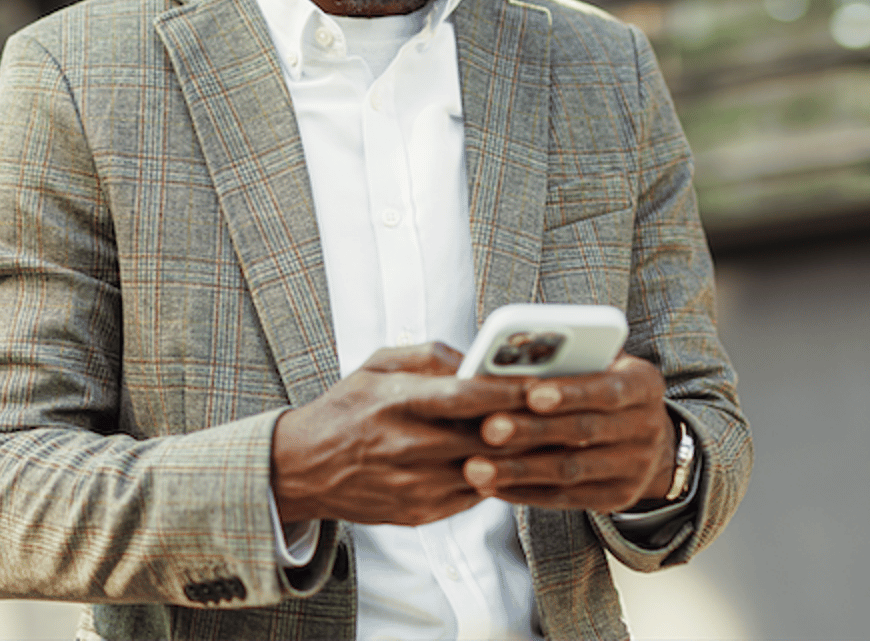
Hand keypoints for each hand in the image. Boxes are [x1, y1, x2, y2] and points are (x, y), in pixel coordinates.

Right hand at [270, 343, 529, 525]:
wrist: (303, 469)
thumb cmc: (347, 409)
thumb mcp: (377, 365)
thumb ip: (428, 355)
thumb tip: (475, 356)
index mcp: (398, 404)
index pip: (467, 397)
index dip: (511, 392)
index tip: (546, 383)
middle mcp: (407, 447)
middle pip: (486, 440)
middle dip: (529, 426)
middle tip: (567, 412)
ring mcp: (415, 486)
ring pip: (487, 473)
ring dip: (522, 458)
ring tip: (554, 438)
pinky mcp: (420, 514)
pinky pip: (474, 496)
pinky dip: (498, 478)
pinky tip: (517, 463)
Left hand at [461, 352, 674, 513]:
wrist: (647, 438)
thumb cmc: (602, 385)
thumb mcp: (602, 363)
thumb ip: (569, 359)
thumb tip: (510, 356)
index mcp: (645, 385)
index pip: (608, 390)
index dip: (570, 393)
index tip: (530, 394)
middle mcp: (647, 428)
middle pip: (583, 431)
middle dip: (532, 431)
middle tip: (488, 429)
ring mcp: (635, 468)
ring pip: (570, 470)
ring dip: (519, 470)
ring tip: (475, 467)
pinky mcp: (616, 498)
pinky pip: (565, 498)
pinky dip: (524, 492)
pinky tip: (492, 486)